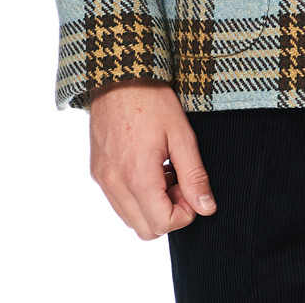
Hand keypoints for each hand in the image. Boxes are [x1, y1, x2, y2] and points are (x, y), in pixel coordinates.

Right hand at [89, 79, 216, 239]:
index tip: (191, 187)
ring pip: (130, 218)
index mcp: (137, 176)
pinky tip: (150, 166)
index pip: (162, 224)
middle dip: (169, 213)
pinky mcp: (97, 171)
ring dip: (152, 205)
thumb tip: (206, 208)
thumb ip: (194, 176)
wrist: (119, 74)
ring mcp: (102, 179)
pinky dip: (137, 195)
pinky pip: (118, 201)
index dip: (185, 213)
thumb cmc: (152, 99)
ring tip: (166, 171)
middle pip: (145, 229)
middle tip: (180, 180)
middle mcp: (114, 183)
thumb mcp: (182, 134)